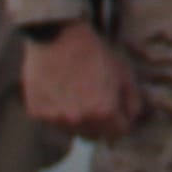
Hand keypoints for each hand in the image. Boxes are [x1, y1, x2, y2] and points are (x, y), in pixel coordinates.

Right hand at [20, 19, 139, 142]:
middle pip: (95, 136)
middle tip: (95, 101)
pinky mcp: (38, 113)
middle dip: (100, 124)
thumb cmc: (94, 51)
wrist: (57, 35)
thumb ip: (133, 101)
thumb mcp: (124, 72)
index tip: (117, 109)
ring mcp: (56, 118)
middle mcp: (80, 121)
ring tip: (75, 93)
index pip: (119, 133)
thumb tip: (131, 120)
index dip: (121, 120)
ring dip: (77, 120)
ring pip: (73, 131)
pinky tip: (59, 90)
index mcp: (104, 112)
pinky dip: (57, 111)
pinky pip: (53, 121)